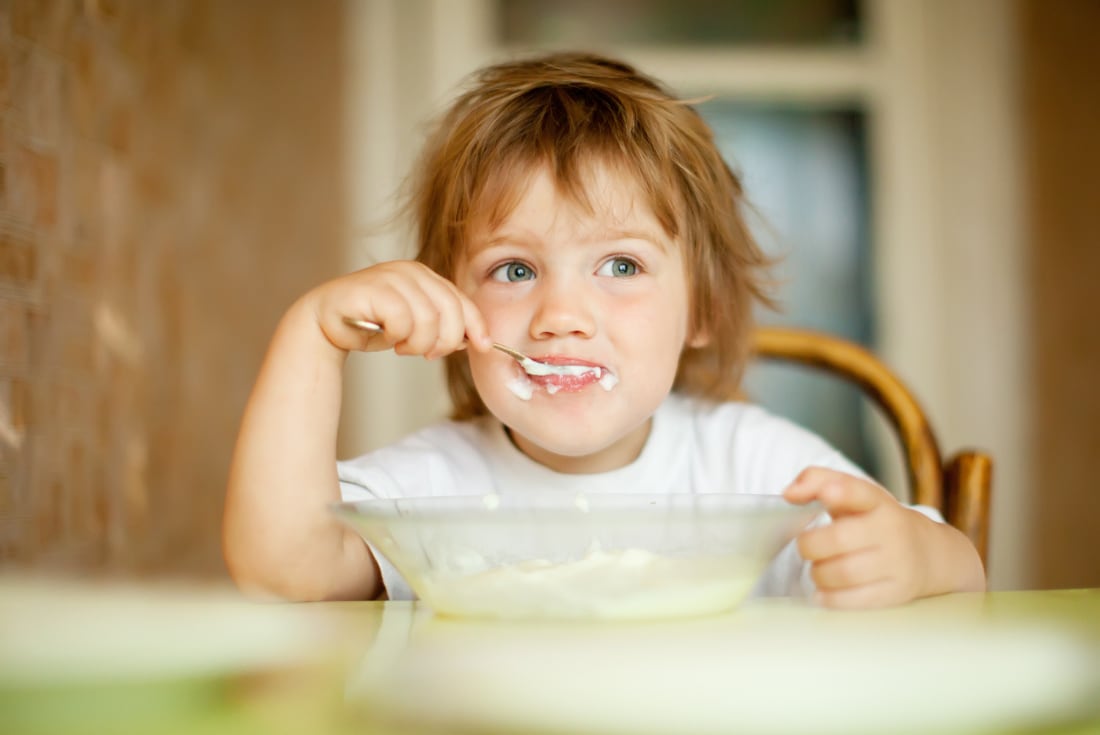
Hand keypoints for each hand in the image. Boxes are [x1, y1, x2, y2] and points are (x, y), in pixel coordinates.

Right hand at [305, 261, 492, 357]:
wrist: (327, 324)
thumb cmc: (373, 325)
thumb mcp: (416, 326)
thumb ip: (444, 326)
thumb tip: (478, 340)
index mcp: (425, 276)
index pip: (462, 301)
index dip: (476, 326)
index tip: (484, 347)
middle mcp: (411, 271)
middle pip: (451, 311)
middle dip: (445, 341)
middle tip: (428, 354)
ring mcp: (392, 276)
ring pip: (428, 319)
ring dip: (418, 343)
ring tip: (402, 346)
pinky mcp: (374, 288)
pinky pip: (403, 321)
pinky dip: (398, 337)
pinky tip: (387, 338)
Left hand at [783, 467, 940, 608]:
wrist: (927, 552)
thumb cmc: (874, 521)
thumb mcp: (853, 494)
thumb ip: (817, 482)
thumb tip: (789, 493)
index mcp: (877, 501)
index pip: (859, 491)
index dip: (841, 491)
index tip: (826, 493)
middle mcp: (891, 530)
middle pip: (839, 539)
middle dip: (810, 546)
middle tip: (807, 547)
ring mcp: (897, 563)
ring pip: (843, 573)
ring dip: (818, 574)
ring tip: (819, 568)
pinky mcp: (896, 592)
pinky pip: (854, 600)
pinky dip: (830, 598)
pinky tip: (824, 591)